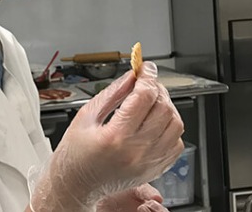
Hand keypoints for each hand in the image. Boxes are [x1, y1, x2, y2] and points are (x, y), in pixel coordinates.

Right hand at [29, 62, 183, 211]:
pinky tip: (154, 122)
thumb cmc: (75, 153)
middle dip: (157, 88)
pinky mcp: (154, 169)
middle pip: (164, 108)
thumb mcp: (86, 116)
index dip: (147, 76)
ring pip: (175, 125)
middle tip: (146, 83)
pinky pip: (176, 143)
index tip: (145, 68)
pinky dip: (169, 127)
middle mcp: (136, 151)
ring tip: (151, 101)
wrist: (76, 184)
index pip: (144, 96)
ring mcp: (148, 162)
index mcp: (115, 136)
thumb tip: (131, 76)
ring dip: (166, 107)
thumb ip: (112, 93)